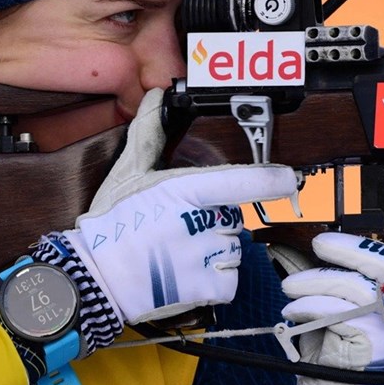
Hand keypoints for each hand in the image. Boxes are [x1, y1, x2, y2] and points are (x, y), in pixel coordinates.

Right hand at [54, 89, 297, 325]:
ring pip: (234, 251)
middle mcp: (197, 221)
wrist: (94, 277)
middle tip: (182, 231)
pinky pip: (229, 282)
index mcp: (184, 190)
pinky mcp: (202, 288)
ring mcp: (201, 256)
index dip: (270, 180)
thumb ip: (149, 134)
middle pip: (235, 219)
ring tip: (180, 256)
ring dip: (216, 255)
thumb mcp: (128, 173)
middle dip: (216, 225)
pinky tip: (188, 278)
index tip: (289, 178)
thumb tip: (155, 96)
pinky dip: (216, 283)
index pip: (240, 181)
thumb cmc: (112, 223)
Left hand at [281, 232, 383, 384]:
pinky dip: (311, 305)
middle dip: (347, 251)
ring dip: (316, 282)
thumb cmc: (338, 355)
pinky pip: (340, 312)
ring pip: (356, 288)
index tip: (331, 240)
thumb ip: (336, 279)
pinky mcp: (375, 345)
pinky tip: (295, 310)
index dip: (364, 247)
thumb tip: (306, 245)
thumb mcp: (342, 310)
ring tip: (291, 289)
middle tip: (318, 246)